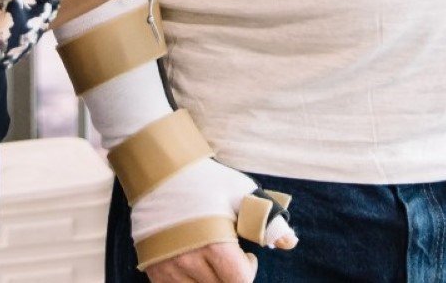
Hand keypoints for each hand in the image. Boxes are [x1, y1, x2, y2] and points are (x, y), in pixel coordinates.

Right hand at [137, 160, 298, 282]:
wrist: (159, 173)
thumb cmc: (203, 180)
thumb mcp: (239, 192)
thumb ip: (267, 220)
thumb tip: (290, 242)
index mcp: (213, 244)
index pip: (240, 281)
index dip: (249, 272)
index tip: (248, 256)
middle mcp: (189, 262)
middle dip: (233, 278)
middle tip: (232, 259)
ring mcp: (169, 270)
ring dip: (213, 281)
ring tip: (214, 262)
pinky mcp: (155, 272)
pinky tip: (196, 266)